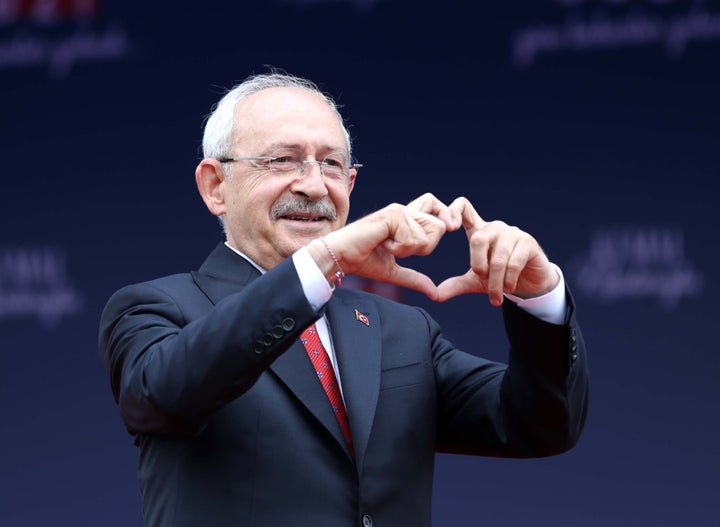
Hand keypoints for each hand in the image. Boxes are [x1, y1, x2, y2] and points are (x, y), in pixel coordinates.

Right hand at [312, 202, 447, 298]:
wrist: (341, 257)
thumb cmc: (363, 261)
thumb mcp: (394, 272)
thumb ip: (415, 279)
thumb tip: (435, 293)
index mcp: (407, 219)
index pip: (437, 208)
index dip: (446, 217)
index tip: (452, 228)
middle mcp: (405, 210)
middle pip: (440, 226)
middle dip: (424, 247)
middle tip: (399, 249)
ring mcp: (399, 211)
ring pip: (427, 235)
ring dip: (408, 249)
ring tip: (387, 245)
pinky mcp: (392, 215)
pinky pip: (412, 238)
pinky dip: (398, 248)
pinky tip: (382, 243)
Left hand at [436, 197, 558, 304]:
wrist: (530, 283)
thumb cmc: (499, 277)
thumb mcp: (475, 281)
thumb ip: (456, 285)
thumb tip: (435, 296)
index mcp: (479, 231)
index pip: (464, 208)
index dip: (453, 211)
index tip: (449, 229)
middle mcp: (494, 227)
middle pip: (478, 238)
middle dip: (478, 264)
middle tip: (481, 278)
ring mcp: (512, 233)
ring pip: (497, 258)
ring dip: (495, 282)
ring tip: (495, 295)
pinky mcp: (528, 243)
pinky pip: (513, 263)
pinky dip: (508, 281)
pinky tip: (508, 289)